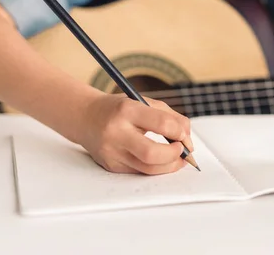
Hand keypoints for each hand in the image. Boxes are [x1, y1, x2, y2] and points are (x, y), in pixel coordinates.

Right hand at [77, 93, 193, 174]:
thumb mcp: (144, 102)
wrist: (85, 117)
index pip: (162, 124)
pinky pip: (140, 172)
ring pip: (148, 169)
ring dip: (169, 166)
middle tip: (182, 150)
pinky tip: (161, 160)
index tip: (184, 135)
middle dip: (174, 154)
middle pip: (153, 153)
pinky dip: (155, 167)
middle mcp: (116, 133)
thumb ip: (170, 117)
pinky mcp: (111, 166)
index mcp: (127, 110)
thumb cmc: (120, 109)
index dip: (180, 132)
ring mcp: (112, 152)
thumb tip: (188, 139)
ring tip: (177, 158)